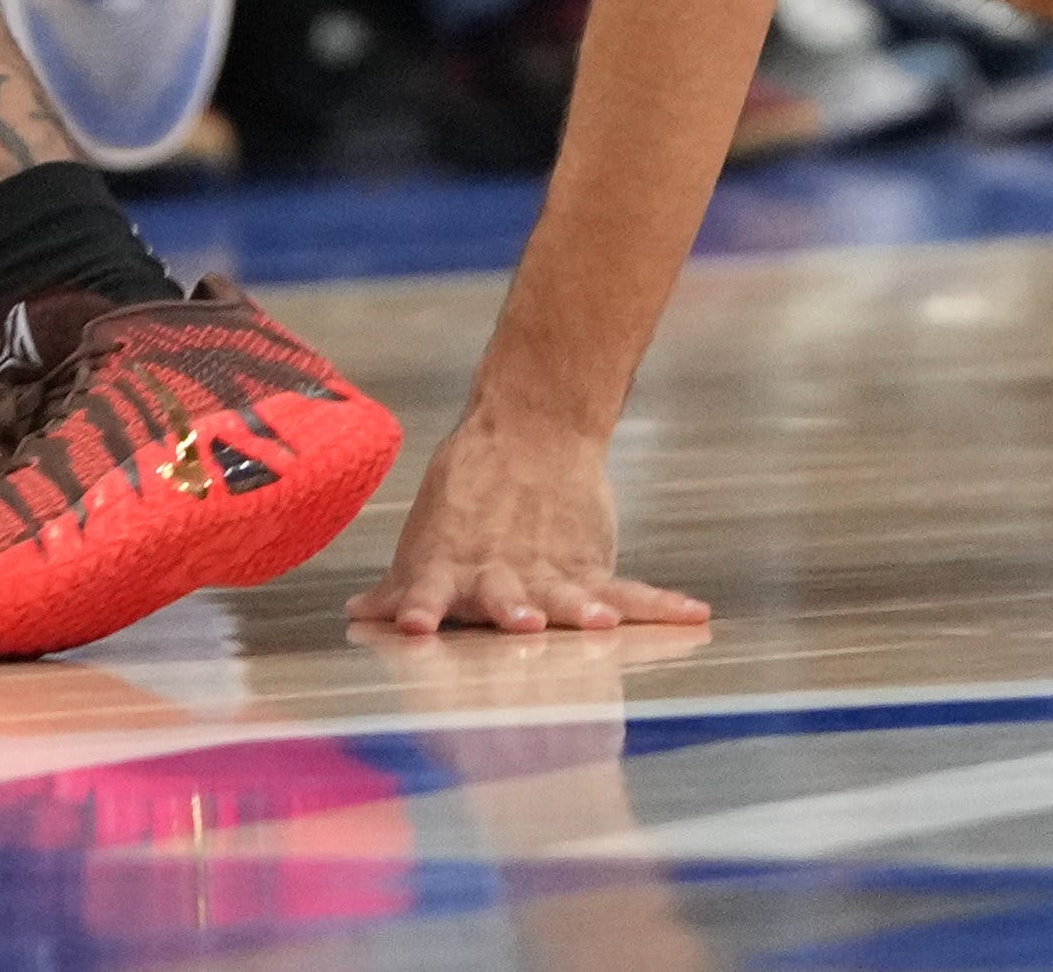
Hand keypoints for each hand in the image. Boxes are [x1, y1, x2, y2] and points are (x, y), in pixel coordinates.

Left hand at [347, 409, 707, 638]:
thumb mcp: (431, 540)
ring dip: (578, 609)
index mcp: (452, 568)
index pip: (429, 594)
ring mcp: (548, 570)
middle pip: (504, 597)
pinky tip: (696, 616)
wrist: (531, 427)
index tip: (410, 625)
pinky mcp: (590, 564)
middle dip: (509, 611)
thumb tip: (356, 616)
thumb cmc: (471, 496)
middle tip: (519, 622)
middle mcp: (499, 572)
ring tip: (598, 621)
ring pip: (564, 594)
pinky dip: (663, 606)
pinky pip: (630, 593)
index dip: (418, 609)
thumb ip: (404, 587)